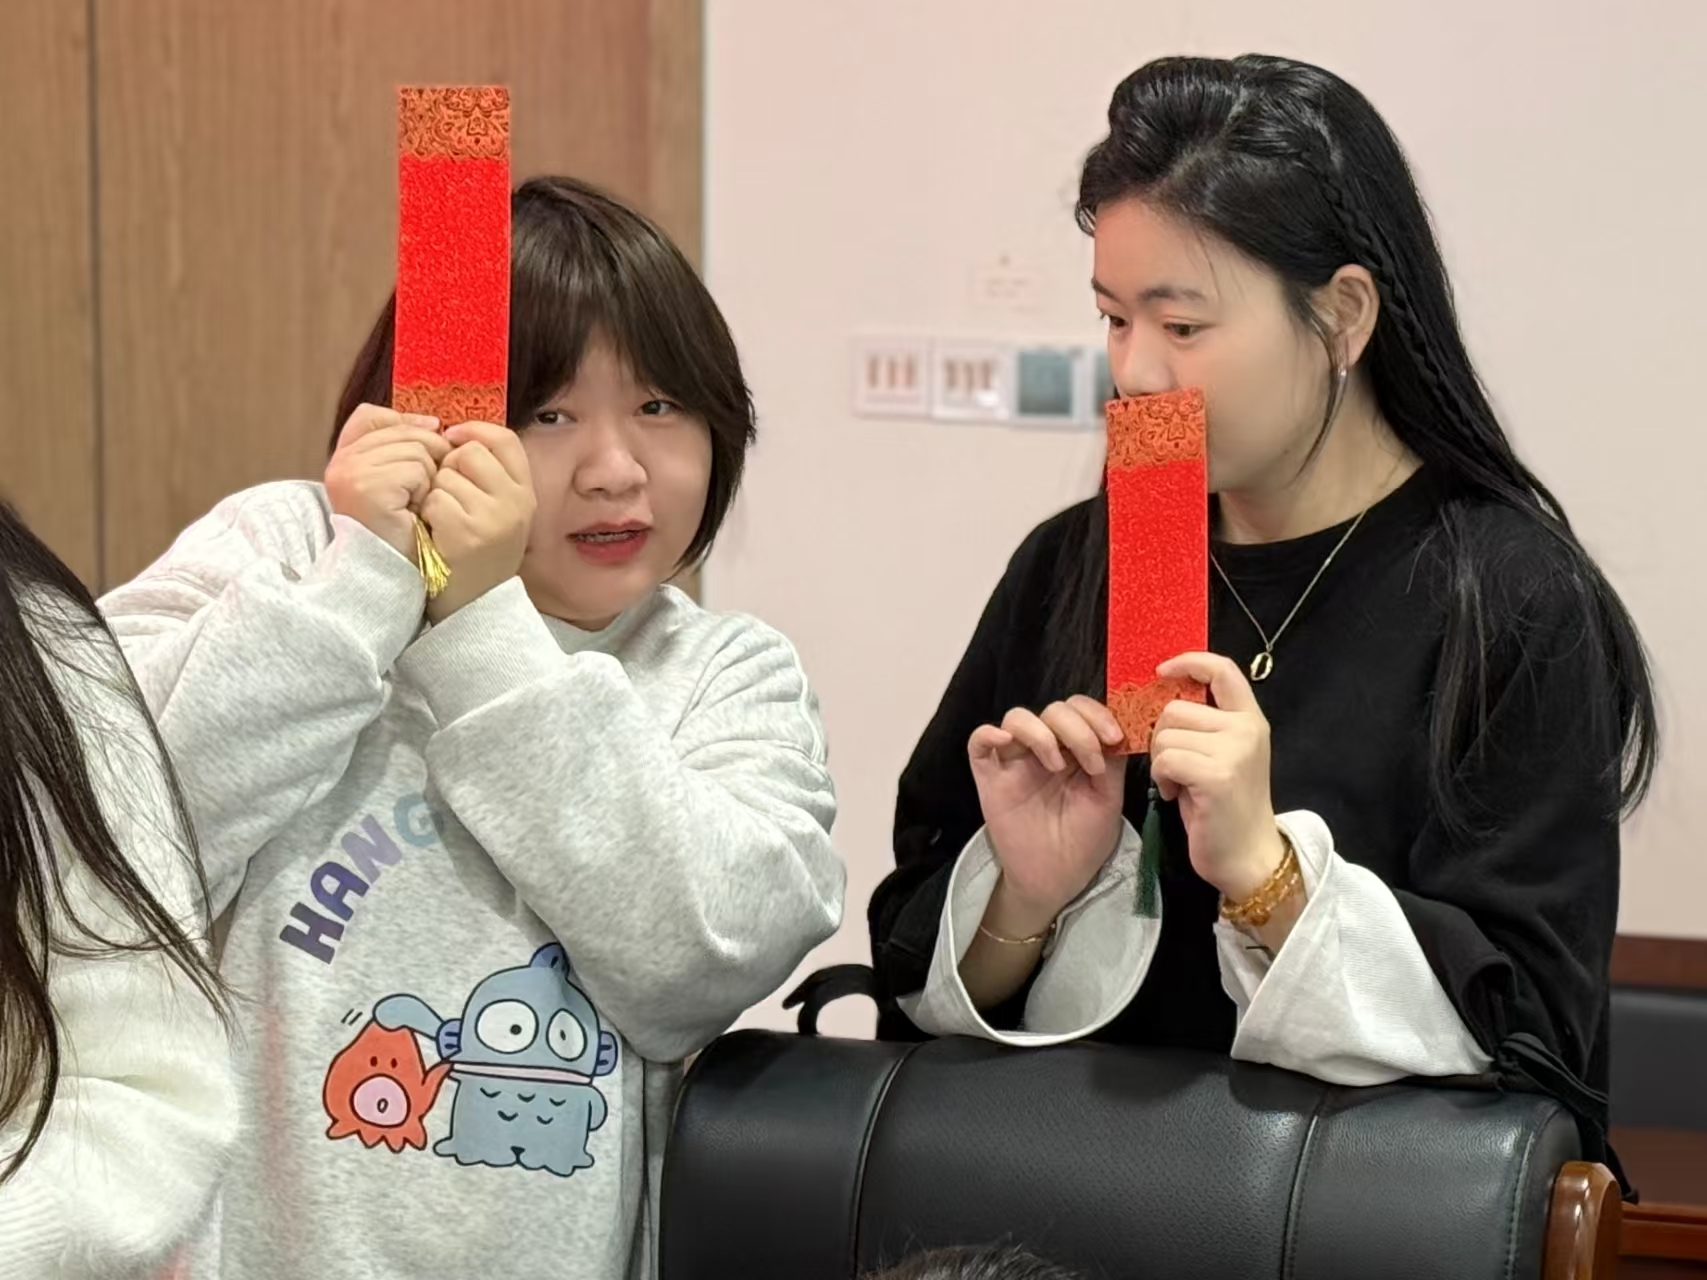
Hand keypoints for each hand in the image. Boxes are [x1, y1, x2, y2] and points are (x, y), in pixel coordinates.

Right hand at [324, 404, 448, 559]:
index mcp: (343, 458)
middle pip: (403, 431)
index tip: (426, 446)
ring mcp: (351, 472)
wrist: (388, 573)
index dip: (405, 424)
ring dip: (428, 478)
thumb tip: (434, 423)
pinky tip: (414, 511)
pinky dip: (425, 491)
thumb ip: (403, 448)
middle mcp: (341, 462)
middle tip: (421, 492)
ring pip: (416, 449)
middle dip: (427, 457)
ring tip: (414, 504)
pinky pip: (416, 470)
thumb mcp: (398, 483)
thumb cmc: (400, 531)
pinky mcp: (367, 486)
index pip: (372, 416)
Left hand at [419, 420, 535, 621]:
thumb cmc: (476, 554)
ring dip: (434, 494)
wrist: (474, 608)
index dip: (475, 431)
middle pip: (469, 452)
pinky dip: (427, 515)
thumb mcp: (498, 513)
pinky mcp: (469, 534)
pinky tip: (435, 534)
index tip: (452, 439)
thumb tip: (452, 434)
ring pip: (447, 476)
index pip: (505, 440)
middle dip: (447, 468)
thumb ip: (487, 476)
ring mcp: (495, 518)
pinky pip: (435, 500)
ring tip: (441, 522)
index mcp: (525, 493)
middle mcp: (516, 502)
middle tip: (446, 497)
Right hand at [968, 696, 1127, 934]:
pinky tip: (1005, 741)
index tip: (1113, 738)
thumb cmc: (1084, 841)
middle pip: (1054, 709)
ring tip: (1057, 766)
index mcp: (1075, 749)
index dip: (1097, 714)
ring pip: (1018, 717)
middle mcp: (1045, 748)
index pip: (1081, 709)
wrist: (1056, 880)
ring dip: (1042, 733)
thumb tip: (1118, 728)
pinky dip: (988, 734)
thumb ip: (1112, 761)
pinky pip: (978, 742)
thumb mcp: (1109, 799)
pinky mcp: (989, 777)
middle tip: (1092, 762)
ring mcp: (1015, 760)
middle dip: (1077, 728)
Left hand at [1150, 653, 1286, 901]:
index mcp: (1250, 720)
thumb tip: (1162, 696)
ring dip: (1160, 761)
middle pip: (1175, 708)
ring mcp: (1234, 751)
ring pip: (1165, 735)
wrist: (1248, 856)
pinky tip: (1173, 795)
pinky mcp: (1216, 776)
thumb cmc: (1225, 808)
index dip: (1189, 662)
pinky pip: (1166, 760)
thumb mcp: (1222, 755)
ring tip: (1177, 784)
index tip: (1162, 672)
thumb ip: (1204, 725)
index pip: (1222, 669)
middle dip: (1161, 737)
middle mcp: (1246, 729)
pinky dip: (1161, 778)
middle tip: (1174, 766)